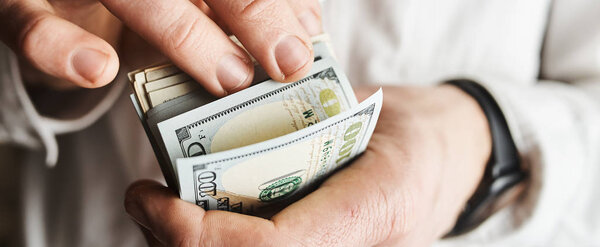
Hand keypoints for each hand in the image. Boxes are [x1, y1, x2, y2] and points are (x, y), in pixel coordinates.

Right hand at [0, 0, 320, 93]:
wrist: (70, 11)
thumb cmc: (150, 8)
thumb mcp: (201, 6)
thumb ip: (250, 11)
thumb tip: (305, 32)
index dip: (271, 4)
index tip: (304, 46)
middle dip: (249, 12)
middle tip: (285, 62)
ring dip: (183, 33)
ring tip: (230, 79)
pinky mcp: (24, 4)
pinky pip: (31, 25)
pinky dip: (59, 47)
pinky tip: (99, 69)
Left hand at [124, 85, 491, 245]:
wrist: (451, 163)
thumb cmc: (418, 136)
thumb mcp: (371, 114)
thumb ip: (306, 122)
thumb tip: (218, 127)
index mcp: (367, 218)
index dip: (198, 235)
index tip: (155, 199)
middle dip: (177, 245)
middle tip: (145, 203)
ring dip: (187, 246)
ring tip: (160, 210)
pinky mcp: (323, 245)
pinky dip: (218, 239)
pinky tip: (196, 218)